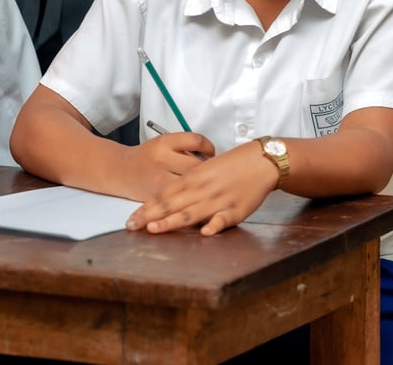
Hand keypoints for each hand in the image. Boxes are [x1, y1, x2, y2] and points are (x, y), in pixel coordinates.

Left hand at [126, 140, 274, 236]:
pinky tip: (205, 232)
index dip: (147, 207)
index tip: (131, 219)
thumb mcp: (206, 169)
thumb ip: (189, 184)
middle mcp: (202, 189)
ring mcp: (218, 200)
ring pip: (192, 212)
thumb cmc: (233, 164)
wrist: (261, 161)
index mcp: (194, 178)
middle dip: (150, 217)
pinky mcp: (235, 209)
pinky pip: (223, 218)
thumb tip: (171, 198)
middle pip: (172, 204)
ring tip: (155, 229)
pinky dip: (214, 225)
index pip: (165, 194)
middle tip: (131, 227)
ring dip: (172, 221)